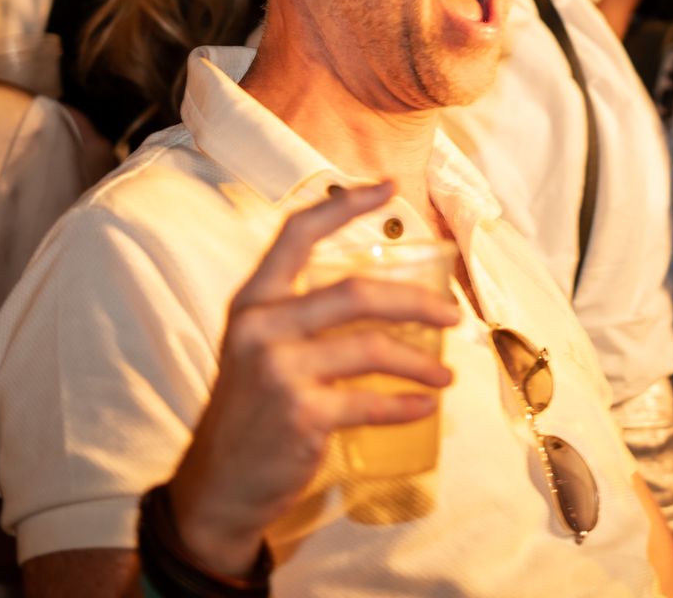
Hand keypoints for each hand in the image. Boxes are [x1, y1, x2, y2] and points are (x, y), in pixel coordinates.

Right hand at [167, 183, 460, 575]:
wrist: (219, 485)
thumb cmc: (251, 410)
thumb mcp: (259, 349)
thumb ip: (301, 316)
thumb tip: (383, 293)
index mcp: (252, 303)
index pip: (296, 234)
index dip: (344, 206)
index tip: (388, 187)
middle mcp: (261, 328)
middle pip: (355, 293)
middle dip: (416, 302)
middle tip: (453, 316)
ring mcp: (280, 372)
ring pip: (371, 348)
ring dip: (421, 362)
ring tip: (445, 376)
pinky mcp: (301, 415)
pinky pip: (371, 401)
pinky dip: (406, 405)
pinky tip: (424, 406)